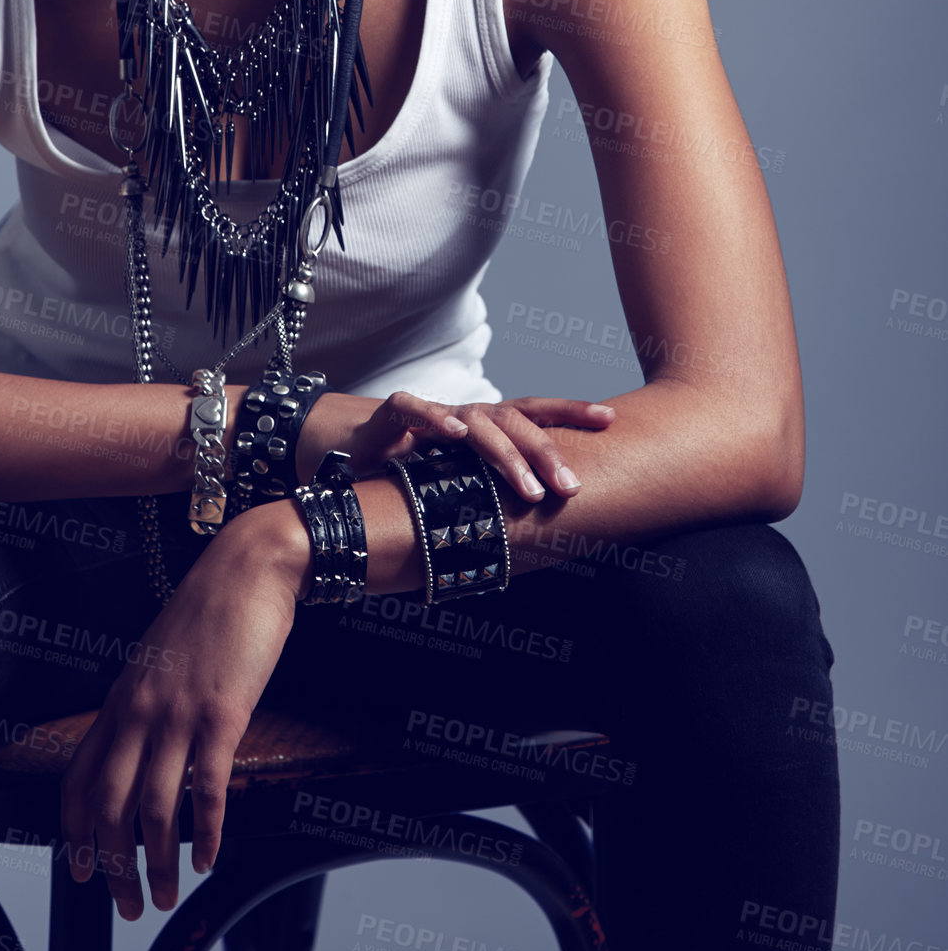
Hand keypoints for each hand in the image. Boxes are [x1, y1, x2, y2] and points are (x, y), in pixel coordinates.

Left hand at [60, 505, 307, 917]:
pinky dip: (208, 831)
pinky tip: (212, 855)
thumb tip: (141, 745)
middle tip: (131, 905)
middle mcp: (139, 710)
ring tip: (171, 892)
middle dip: (115, 868)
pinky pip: (206, 787)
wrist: (249, 567)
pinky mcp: (222, 713)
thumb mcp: (158, 656)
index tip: (82, 871)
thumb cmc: (210, 609)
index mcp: (121, 698)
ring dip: (159, 862)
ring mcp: (178, 712)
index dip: (76, 833)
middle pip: (110, 808)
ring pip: (154, 808)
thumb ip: (144, 701)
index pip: (79, 778)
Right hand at [302, 390, 613, 499]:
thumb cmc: (406, 471)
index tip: (611, 419)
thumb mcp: (455, 487)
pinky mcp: (391, 416)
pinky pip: (416, 412)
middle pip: (515, 422)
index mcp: (485, 428)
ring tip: (529, 486)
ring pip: (477, 422)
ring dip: (505, 453)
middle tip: (571, 488)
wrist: (339, 451)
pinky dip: (437, 420)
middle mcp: (464, 416)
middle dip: (547, 452)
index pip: (535, 414)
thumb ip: (490, 500)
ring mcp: (431, 415)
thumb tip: (542, 538)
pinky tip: (458, 435)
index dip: (571, 412)